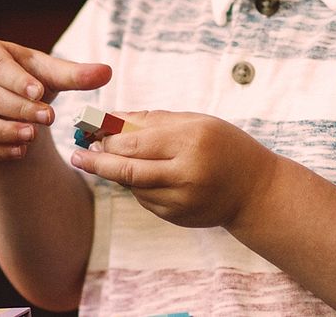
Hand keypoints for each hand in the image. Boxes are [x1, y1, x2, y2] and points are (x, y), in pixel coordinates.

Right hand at [0, 38, 110, 159]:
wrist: (8, 102)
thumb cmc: (29, 80)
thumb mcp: (50, 74)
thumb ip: (75, 74)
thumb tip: (107, 72)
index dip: (17, 80)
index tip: (39, 91)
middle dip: (18, 108)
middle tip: (47, 117)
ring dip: (3, 131)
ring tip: (31, 137)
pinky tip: (20, 152)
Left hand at [71, 111, 279, 227]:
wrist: (256, 191)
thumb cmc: (225, 146)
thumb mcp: (196, 122)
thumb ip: (153, 119)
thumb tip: (110, 118)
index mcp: (191, 141)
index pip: (135, 141)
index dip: (107, 137)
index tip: (87, 131)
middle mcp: (186, 173)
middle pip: (126, 170)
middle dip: (97, 161)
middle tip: (79, 154)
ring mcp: (181, 200)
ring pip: (132, 186)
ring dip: (117, 172)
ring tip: (108, 159)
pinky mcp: (177, 217)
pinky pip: (145, 199)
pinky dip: (137, 186)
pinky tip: (144, 175)